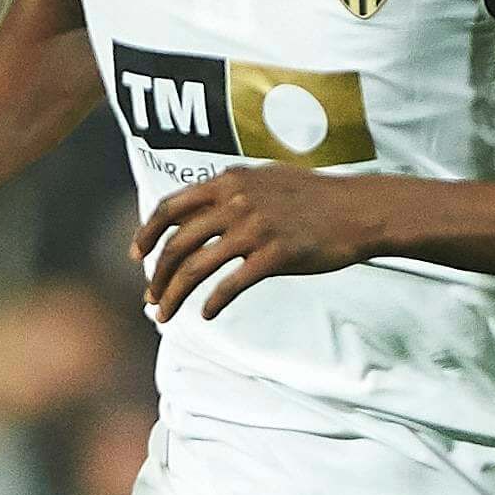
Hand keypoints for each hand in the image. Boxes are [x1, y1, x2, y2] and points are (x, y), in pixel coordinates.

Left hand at [132, 166, 384, 321]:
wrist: (358, 209)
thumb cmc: (314, 197)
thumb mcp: (265, 178)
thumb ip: (231, 189)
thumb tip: (200, 208)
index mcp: (229, 181)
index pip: (170, 207)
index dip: (146, 233)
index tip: (136, 256)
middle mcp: (236, 201)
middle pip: (177, 243)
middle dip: (156, 275)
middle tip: (150, 298)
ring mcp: (255, 228)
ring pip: (196, 267)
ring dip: (174, 295)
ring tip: (164, 315)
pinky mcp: (275, 255)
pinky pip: (231, 284)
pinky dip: (213, 303)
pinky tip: (207, 314)